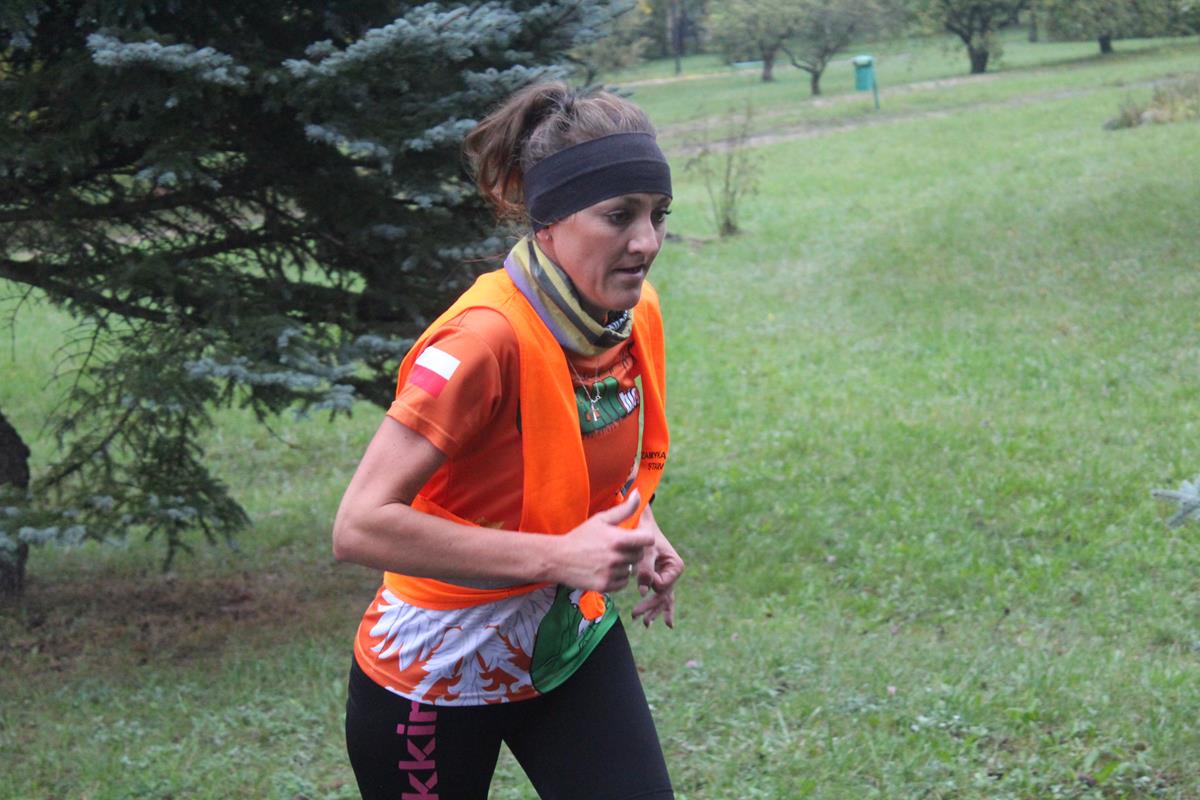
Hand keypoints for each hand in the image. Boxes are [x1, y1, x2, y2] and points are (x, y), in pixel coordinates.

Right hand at [551, 490, 654, 592]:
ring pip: (631, 570)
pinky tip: (605, 569)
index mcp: (618, 539)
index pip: (648, 540)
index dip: (644, 538)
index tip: (636, 537)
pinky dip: (618, 578)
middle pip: (640, 555)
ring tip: (608, 559)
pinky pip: (623, 583)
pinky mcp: (605, 586)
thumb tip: (638, 493)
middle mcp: (616, 557)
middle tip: (617, 548)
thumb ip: (623, 509)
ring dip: (624, 565)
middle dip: (632, 551)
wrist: (558, 558)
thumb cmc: (581, 536)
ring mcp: (611, 573)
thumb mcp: (601, 519)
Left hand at [631, 508, 683, 628]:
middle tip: (635, 616)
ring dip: (653, 611)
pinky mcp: (658, 578)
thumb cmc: (644, 535)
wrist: (641, 524)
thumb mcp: (645, 550)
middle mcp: (673, 573)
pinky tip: (659, 623)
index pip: (663, 584)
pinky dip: (657, 608)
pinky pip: (660, 596)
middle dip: (650, 607)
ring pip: (662, 599)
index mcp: (675, 566)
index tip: (641, 576)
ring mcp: (667, 577)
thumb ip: (645, 569)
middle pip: (663, 595)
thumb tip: (642, 592)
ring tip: (645, 624)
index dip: (652, 584)